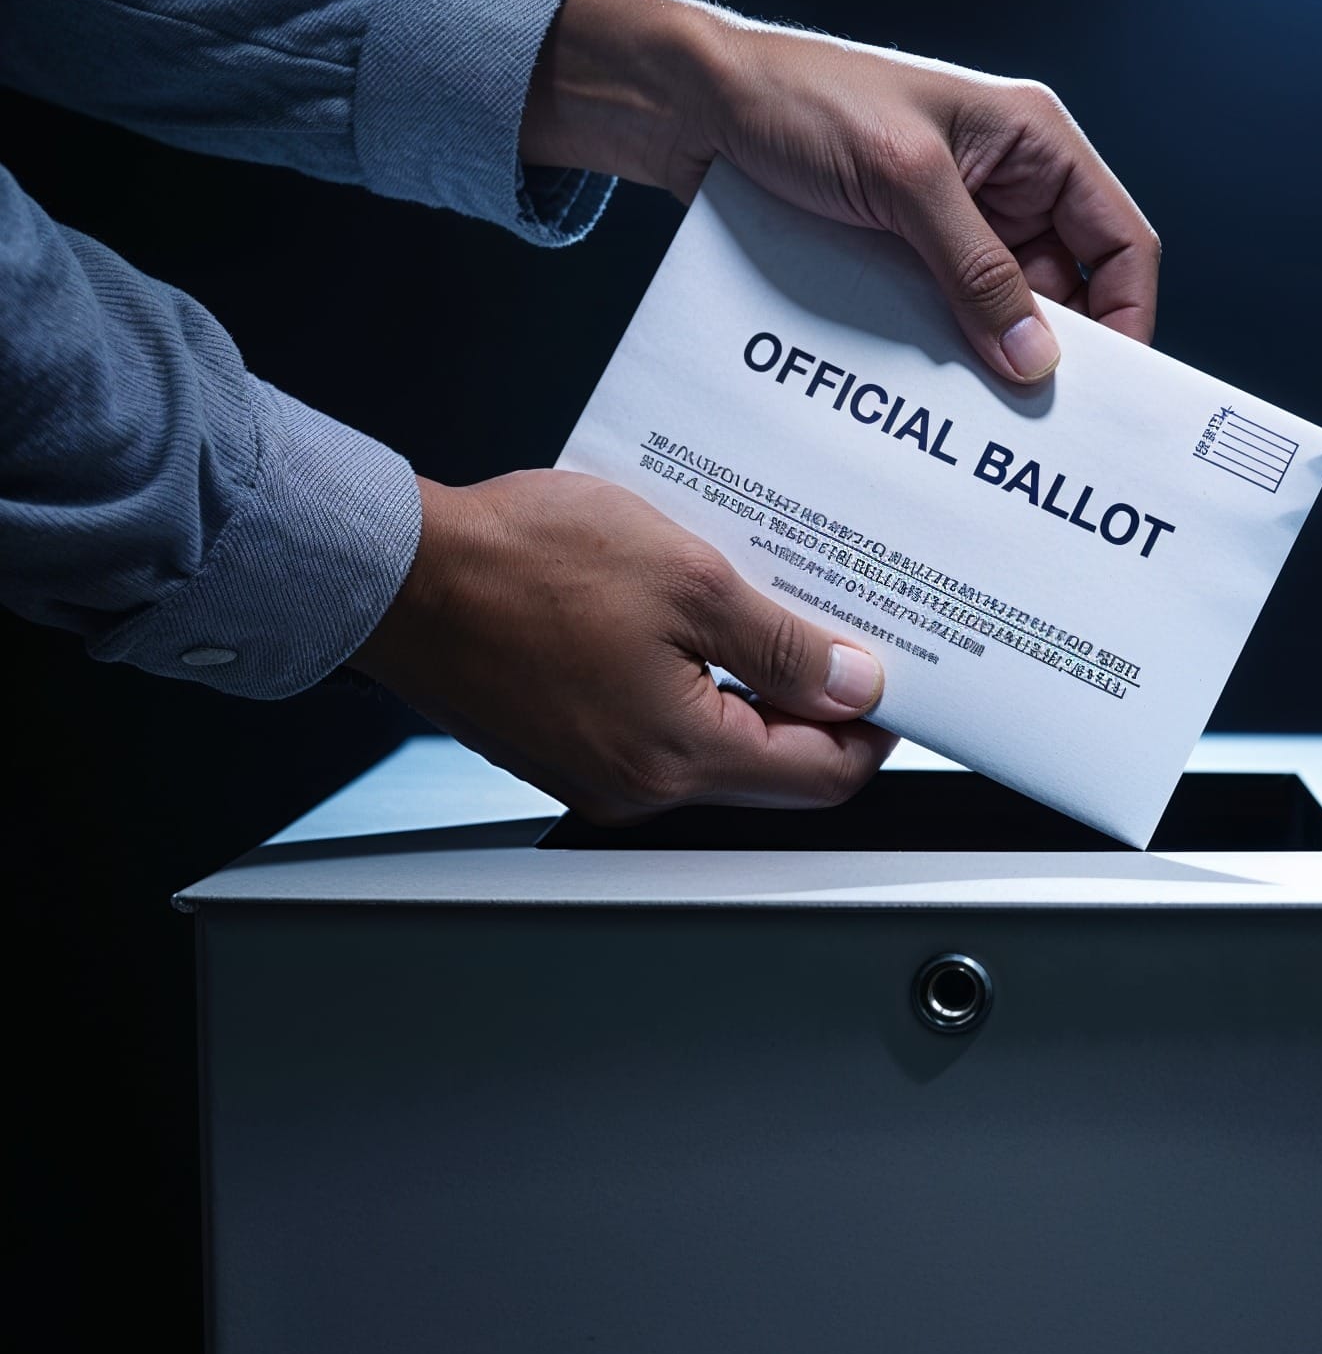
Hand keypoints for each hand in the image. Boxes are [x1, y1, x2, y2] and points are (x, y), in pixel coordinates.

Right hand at [353, 470, 895, 821]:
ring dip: (756, 693)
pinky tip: (698, 628)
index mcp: (680, 756)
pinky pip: (662, 730)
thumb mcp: (687, 580)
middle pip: (774, 771)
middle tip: (840, 638)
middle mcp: (640, 788)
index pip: (823, 776)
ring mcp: (598, 774)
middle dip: (819, 709)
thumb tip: (854, 684)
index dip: (873, 728)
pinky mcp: (565, 748)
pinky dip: (696, 688)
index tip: (892, 679)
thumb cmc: (521, 565)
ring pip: (718, 750)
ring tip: (771, 618)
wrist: (397, 573)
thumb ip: (783, 645)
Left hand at [522, 0, 1159, 384]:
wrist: (696, 109)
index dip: (1127, 317)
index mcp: (1032, 142)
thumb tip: (1034, 357)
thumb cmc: (799, 102)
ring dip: (989, 362)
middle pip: (1067, 292)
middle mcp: (1005, 185)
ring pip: (1002, 315)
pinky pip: (944, 319)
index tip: (1109, 390)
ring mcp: (954, 226)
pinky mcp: (905, 257)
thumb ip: (975, 270)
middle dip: (1053, 353)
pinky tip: (926, 394)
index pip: (1119, 241)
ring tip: (976, 419)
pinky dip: (940, 358)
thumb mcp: (903, 182)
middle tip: (1037, 424)